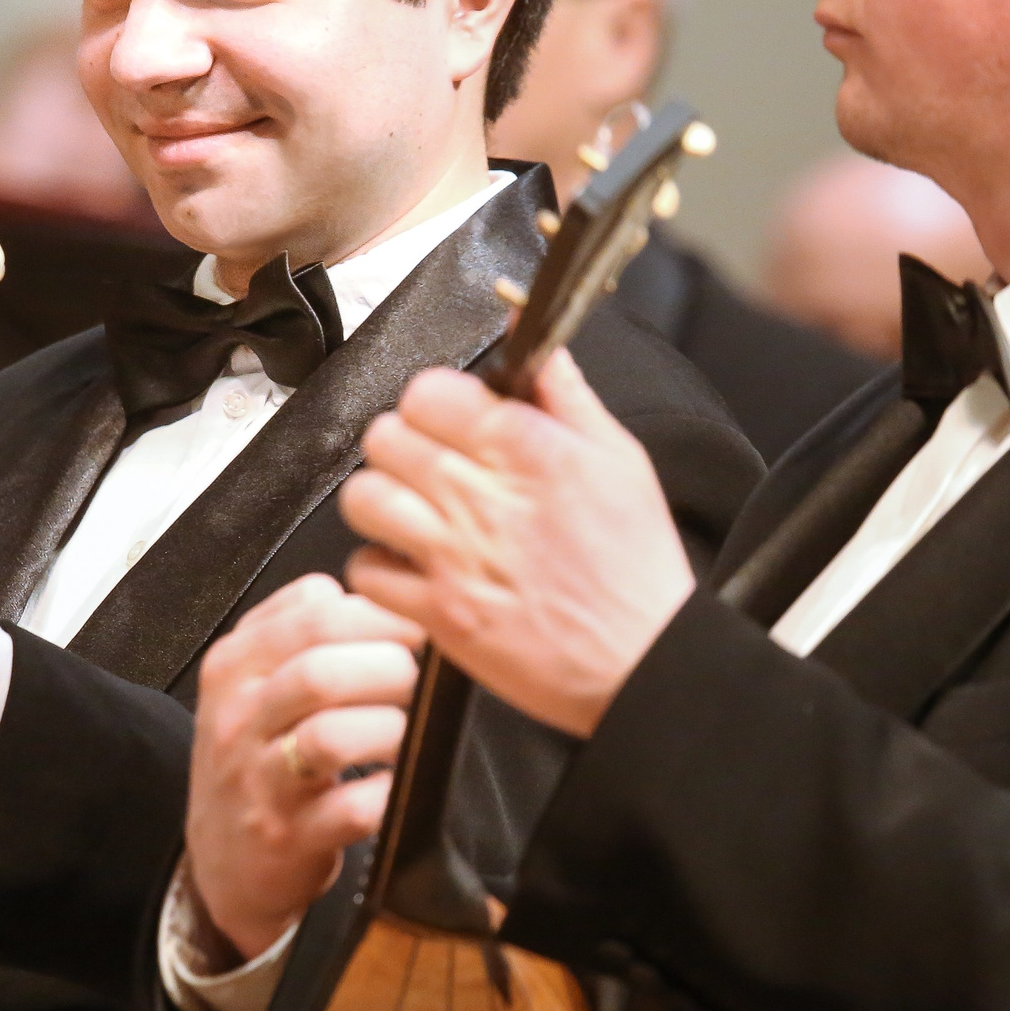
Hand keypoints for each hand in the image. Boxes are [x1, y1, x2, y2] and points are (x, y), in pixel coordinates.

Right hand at [185, 575, 423, 961]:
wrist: (224, 860)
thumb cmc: (256, 758)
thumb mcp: (253, 681)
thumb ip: (300, 626)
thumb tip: (375, 593)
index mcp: (235, 665)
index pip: (314, 614)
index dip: (381, 616)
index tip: (416, 630)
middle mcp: (239, 718)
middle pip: (321, 671)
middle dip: (390, 669)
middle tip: (416, 682)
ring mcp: (259, 780)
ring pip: (330, 736)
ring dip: (390, 729)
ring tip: (406, 732)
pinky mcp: (287, 837)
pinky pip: (351, 809)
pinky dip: (388, 793)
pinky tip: (396, 784)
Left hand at [340, 349, 692, 736]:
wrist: (644, 662)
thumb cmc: (637, 567)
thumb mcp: (621, 461)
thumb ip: (567, 397)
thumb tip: (538, 348)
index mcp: (529, 451)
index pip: (430, 392)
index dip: (432, 399)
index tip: (446, 417)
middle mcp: (484, 499)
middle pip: (387, 438)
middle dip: (402, 443)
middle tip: (424, 463)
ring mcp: (456, 558)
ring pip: (365, 497)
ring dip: (381, 499)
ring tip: (409, 510)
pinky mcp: (440, 613)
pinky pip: (368, 570)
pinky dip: (380, 565)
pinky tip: (410, 563)